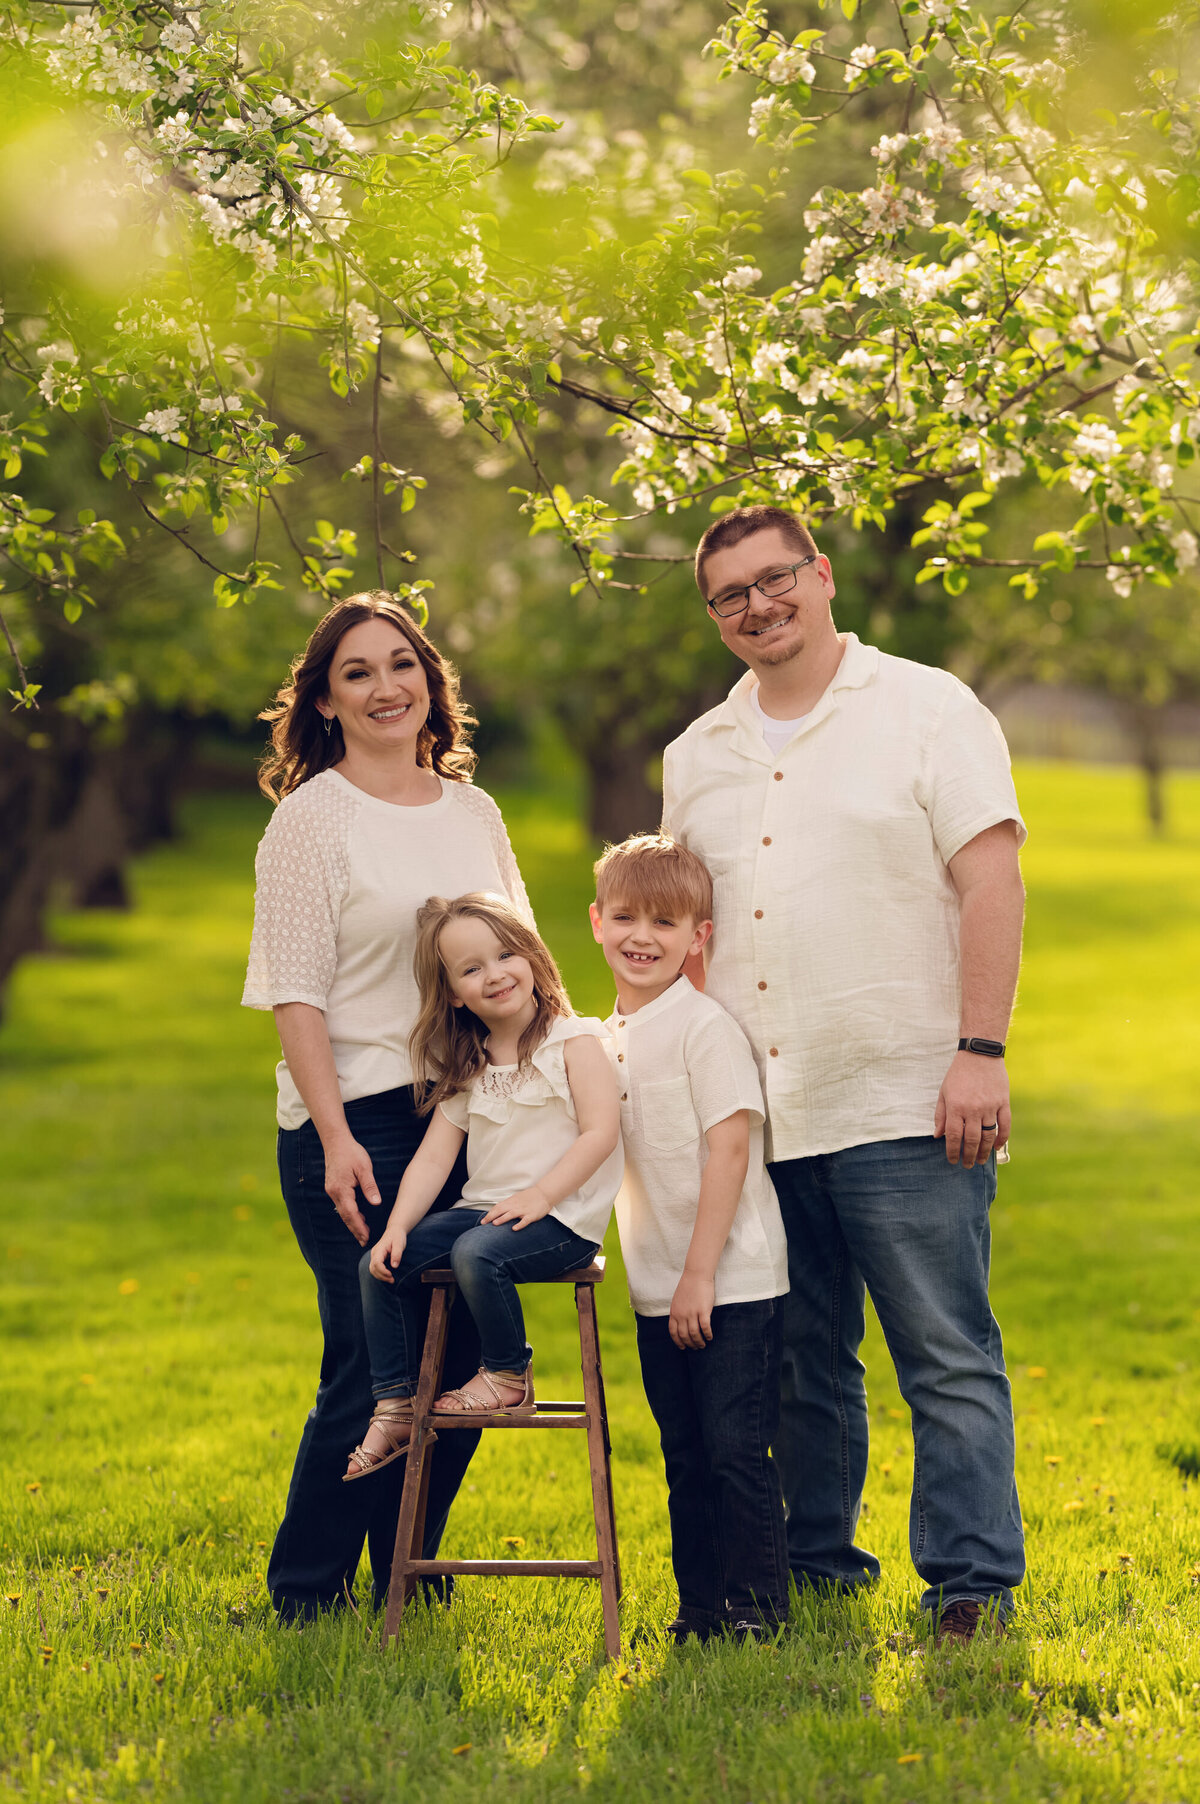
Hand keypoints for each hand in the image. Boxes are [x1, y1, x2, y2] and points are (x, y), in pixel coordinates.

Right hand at [323, 1136, 381, 1245]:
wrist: (335, 1141)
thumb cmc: (352, 1153)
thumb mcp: (364, 1168)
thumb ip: (370, 1187)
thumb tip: (376, 1203)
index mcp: (341, 1189)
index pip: (351, 1213)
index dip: (359, 1227)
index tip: (367, 1237)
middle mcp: (334, 1192)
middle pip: (345, 1216)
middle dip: (355, 1229)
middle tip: (364, 1241)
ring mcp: (331, 1190)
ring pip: (342, 1211)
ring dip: (352, 1222)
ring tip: (362, 1233)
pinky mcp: (333, 1187)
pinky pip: (341, 1204)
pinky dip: (349, 1213)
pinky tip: (357, 1216)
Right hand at [368, 1221, 406, 1282]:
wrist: (394, 1230)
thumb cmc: (397, 1236)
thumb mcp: (399, 1243)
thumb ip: (397, 1254)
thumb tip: (394, 1266)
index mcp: (379, 1249)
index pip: (376, 1263)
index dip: (382, 1271)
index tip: (391, 1275)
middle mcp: (374, 1253)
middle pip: (373, 1268)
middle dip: (382, 1276)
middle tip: (392, 1280)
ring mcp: (374, 1256)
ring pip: (372, 1270)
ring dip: (380, 1277)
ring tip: (391, 1280)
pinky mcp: (376, 1258)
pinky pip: (375, 1268)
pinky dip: (380, 1274)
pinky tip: (388, 1276)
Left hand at [481, 1186, 551, 1229]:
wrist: (544, 1194)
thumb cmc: (529, 1197)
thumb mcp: (516, 1199)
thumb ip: (508, 1205)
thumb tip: (497, 1211)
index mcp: (511, 1201)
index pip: (498, 1207)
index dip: (489, 1214)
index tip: (483, 1220)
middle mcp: (516, 1205)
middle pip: (501, 1210)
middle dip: (491, 1216)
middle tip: (484, 1223)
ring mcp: (524, 1210)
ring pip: (511, 1214)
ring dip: (502, 1218)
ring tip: (495, 1223)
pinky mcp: (532, 1215)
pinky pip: (525, 1220)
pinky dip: (519, 1224)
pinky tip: (514, 1229)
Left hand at [669, 1272, 715, 1350]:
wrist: (696, 1275)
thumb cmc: (688, 1286)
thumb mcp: (677, 1301)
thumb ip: (678, 1312)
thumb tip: (681, 1324)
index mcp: (674, 1312)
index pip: (674, 1332)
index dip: (678, 1342)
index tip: (683, 1347)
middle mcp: (681, 1315)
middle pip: (684, 1335)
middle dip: (690, 1344)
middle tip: (696, 1347)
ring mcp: (692, 1313)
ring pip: (694, 1334)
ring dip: (699, 1342)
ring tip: (703, 1345)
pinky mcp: (703, 1310)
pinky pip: (705, 1328)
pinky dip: (707, 1335)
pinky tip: (710, 1337)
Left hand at [934, 1051, 1010, 1167]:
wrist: (980, 1055)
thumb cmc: (958, 1074)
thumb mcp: (944, 1092)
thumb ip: (941, 1115)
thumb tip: (938, 1136)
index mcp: (956, 1107)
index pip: (954, 1136)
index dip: (953, 1151)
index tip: (952, 1160)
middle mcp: (973, 1109)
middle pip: (972, 1140)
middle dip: (969, 1156)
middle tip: (967, 1165)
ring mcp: (990, 1107)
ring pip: (989, 1136)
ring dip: (985, 1151)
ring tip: (981, 1161)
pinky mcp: (1003, 1103)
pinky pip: (1005, 1125)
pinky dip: (1002, 1138)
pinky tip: (997, 1146)